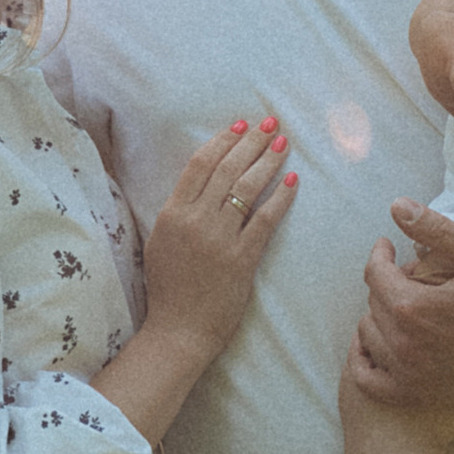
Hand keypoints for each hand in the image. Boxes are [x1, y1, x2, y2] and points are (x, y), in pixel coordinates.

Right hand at [142, 114, 296, 358]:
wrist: (179, 330)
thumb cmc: (169, 288)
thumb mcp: (161, 241)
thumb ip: (178, 211)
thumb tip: (202, 182)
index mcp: (172, 213)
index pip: (200, 164)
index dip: (223, 140)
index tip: (241, 124)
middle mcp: (195, 220)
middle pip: (227, 169)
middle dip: (251, 142)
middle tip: (270, 123)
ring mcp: (219, 239)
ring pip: (247, 188)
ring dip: (268, 161)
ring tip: (283, 143)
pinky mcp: (241, 259)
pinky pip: (265, 220)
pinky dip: (280, 197)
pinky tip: (293, 181)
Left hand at [349, 201, 453, 416]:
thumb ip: (437, 230)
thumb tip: (397, 205)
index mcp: (414, 307)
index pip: (375, 273)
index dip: (380, 254)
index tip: (388, 246)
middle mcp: (403, 344)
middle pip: (372, 303)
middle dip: (386, 283)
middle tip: (410, 276)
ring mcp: (407, 374)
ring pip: (368, 336)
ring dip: (379, 316)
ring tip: (402, 305)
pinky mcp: (415, 395)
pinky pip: (368, 379)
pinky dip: (365, 360)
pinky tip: (380, 344)